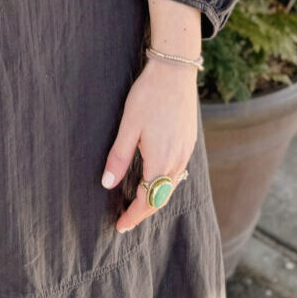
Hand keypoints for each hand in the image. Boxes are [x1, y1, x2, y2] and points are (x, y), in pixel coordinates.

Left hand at [101, 54, 197, 232]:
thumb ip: (119, 156)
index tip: (120, 226)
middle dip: (143, 212)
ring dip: (155, 199)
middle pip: (161, 198)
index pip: (146, 200)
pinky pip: (177, 173)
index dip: (133, 215)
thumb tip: (107, 183)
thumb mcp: (128, 125)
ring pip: (171, 187)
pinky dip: (165, 185)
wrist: (175, 71)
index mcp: (160, 160)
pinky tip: (155, 180)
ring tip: (138, 204)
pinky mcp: (189, 143)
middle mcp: (177, 161)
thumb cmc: (148, 95)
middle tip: (126, 221)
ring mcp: (186, 152)